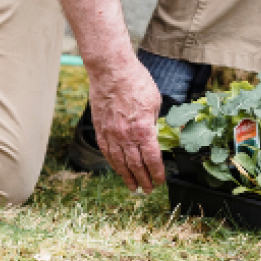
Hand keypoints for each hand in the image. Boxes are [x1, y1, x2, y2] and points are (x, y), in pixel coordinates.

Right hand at [87, 54, 166, 192]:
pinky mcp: (100, 128)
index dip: (157, 173)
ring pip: (119, 162)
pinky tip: (117, 169)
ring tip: (133, 187)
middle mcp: (126, 136)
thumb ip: (155, 122)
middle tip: (148, 190)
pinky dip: (113, 163)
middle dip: (143, 180)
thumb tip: (157, 134)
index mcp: (143, 129)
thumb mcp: (155, 102)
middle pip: (136, 165)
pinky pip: (107, 151)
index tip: (160, 181)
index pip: (152, 159)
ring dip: (127, 177)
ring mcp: (111, 133)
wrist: (111, 70)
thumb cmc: (136, 82)